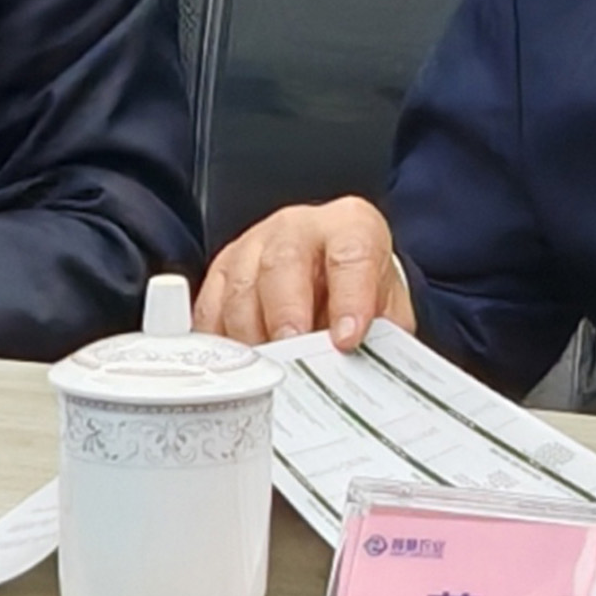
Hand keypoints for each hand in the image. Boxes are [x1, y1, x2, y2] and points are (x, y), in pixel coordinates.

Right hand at [194, 197, 415, 349]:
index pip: (351, 255)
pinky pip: (210, 308)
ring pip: (240, 287)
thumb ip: (383, 333)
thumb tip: (375, 369)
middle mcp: (298, 227)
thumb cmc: (357, 287)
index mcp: (351, 226)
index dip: (350, 299)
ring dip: (252, 334)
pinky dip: (222, 341)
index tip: (348, 338)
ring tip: (268, 368)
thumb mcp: (386, 305)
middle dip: (287, 314)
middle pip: (283, 264)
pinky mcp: (221, 272)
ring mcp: (253, 245)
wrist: (331, 269)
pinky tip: (239, 363)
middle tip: (293, 352)